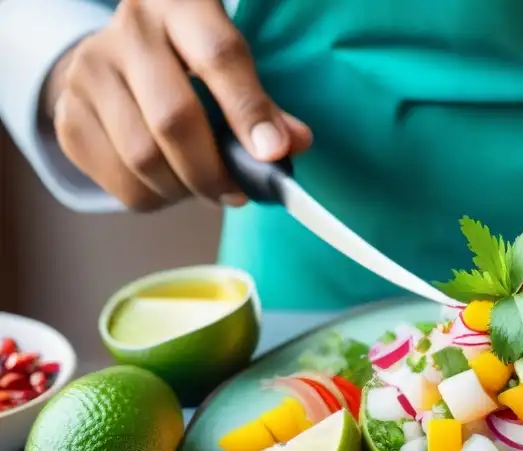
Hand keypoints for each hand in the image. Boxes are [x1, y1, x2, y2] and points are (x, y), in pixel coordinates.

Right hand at [45, 0, 311, 210]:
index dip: (249, 112)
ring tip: (205, 186)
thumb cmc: (192, 62)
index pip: (219, 58)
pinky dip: (157, 199)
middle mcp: (128, 33)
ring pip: (143, 158)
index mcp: (179, 6)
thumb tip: (292, 144)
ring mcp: (89, 74)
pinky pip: (121, 184)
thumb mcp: (230, 64)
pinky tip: (171, 184)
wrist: (118, 56)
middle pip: (174, 119)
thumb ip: (264, 105)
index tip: (273, 154)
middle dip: (215, 171)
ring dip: (185, 190)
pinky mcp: (69, 118)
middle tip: (238, 191)